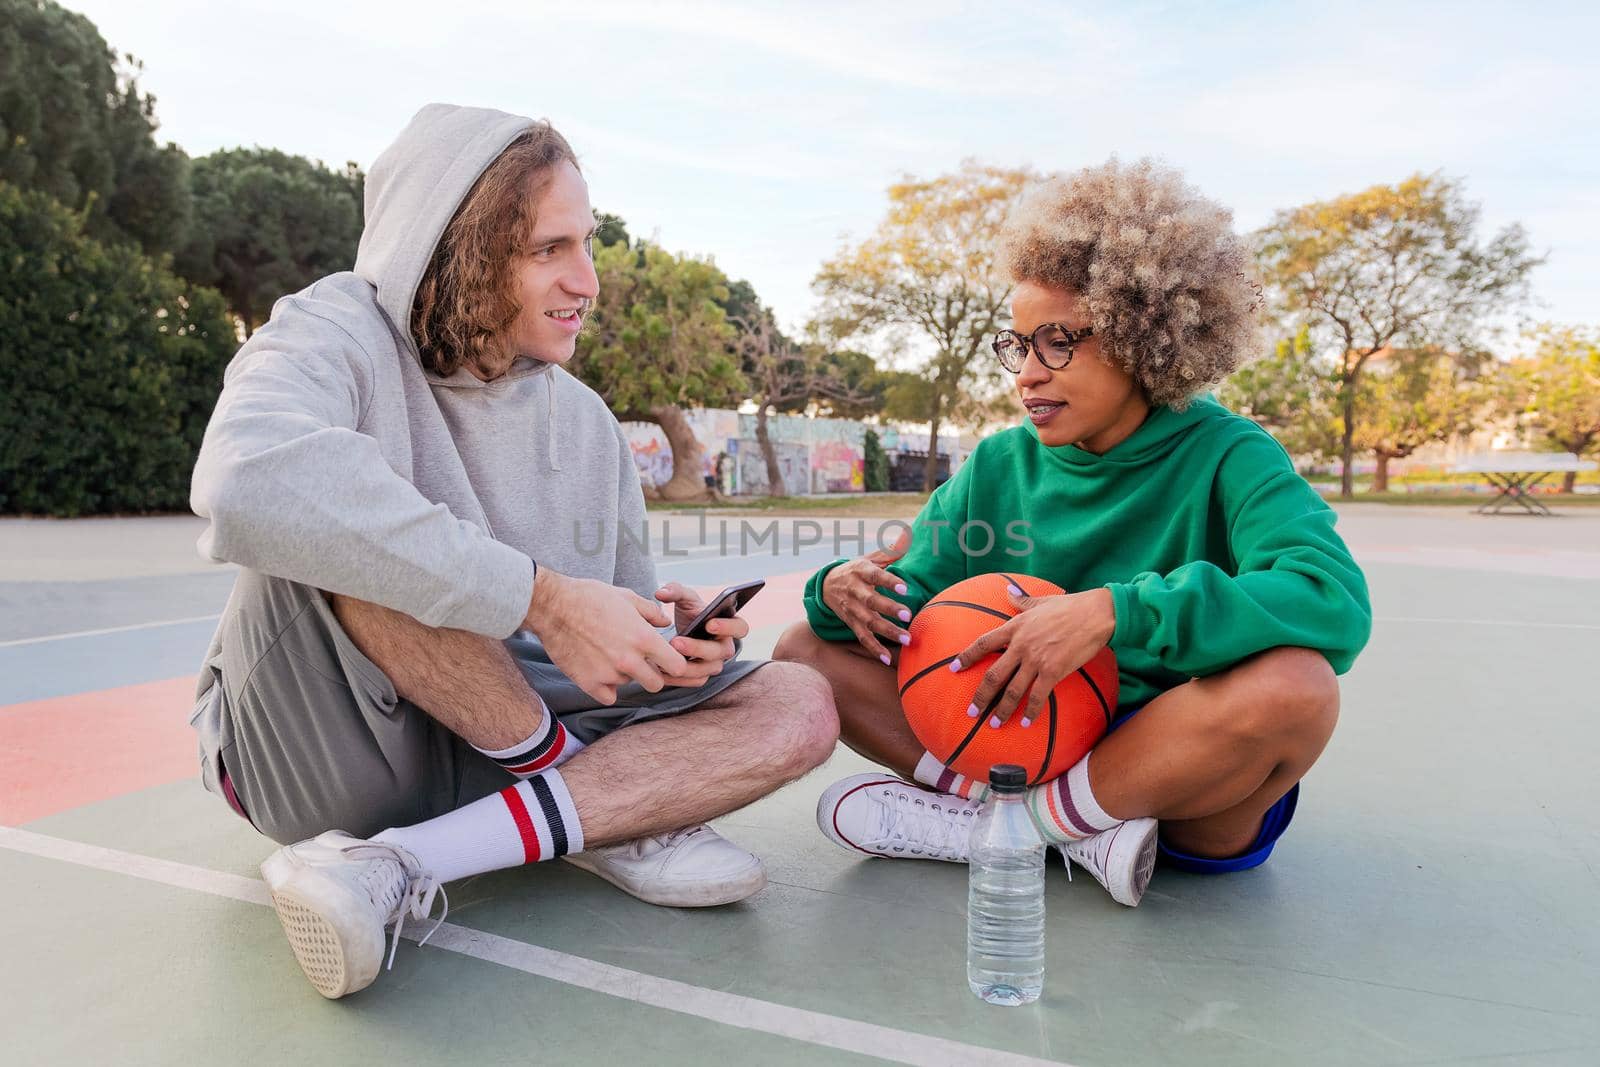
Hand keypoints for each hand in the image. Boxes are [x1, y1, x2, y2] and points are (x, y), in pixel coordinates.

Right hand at [523, 568, 689, 704]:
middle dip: (652, 674)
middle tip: (640, 661)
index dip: (674, 663)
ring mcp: (608, 674)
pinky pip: (608, 696)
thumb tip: (665, 622)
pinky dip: (606, 688)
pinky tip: (600, 671)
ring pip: (629, 685)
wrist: (553, 606)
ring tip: (609, 654)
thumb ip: (651, 612)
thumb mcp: (626, 597)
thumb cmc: (589, 597)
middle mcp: (629, 660)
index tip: (665, 659)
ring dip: (625, 675)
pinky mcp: (588, 683)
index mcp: (643, 638)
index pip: (677, 666)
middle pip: (656, 684)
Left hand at [653, 581, 747, 687]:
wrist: (682, 632)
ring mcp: (715, 663)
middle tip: (676, 642)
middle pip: (721, 652)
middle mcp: (726, 646)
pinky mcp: (703, 676)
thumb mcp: (685, 598)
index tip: (709, 623)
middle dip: (698, 647)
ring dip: (686, 666)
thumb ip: (675, 591)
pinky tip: (662, 671)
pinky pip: (695, 681)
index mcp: (729, 624)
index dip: (728, 627)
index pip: (740, 627)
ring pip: (707, 670)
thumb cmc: (690, 613)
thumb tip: (660, 594)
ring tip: (664, 658)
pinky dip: (678, 678)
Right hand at [821, 527, 913, 665]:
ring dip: (887, 632)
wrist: (825, 585)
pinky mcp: (851, 623)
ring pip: (869, 622)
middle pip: (871, 601)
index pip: (875, 575)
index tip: (904, 588)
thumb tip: (907, 537)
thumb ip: (889, 552)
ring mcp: (852, 609)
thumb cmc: (855, 570)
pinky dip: (874, 649)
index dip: (889, 581)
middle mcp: (854, 591)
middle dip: (889, 609)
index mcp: (860, 572)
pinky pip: (862, 638)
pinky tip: (887, 659)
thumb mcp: (869, 559)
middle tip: (908, 615)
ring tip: (906, 639)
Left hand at [951, 585, 1115, 727]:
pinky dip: (1030, 711)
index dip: (966, 657)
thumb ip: (1021, 600)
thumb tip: (1007, 590)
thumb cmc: (1070, 606)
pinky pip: (1037, 696)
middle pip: (993, 675)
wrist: (1095, 614)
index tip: (953, 669)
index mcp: (1015, 627)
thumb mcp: (1041, 601)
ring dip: (1001, 710)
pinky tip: (1026, 723)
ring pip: (1012, 690)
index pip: (983, 643)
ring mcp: (1036, 660)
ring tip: (993, 724)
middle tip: (971, 712)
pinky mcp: (1053, 671)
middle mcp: (1021, 645)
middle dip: (980, 696)